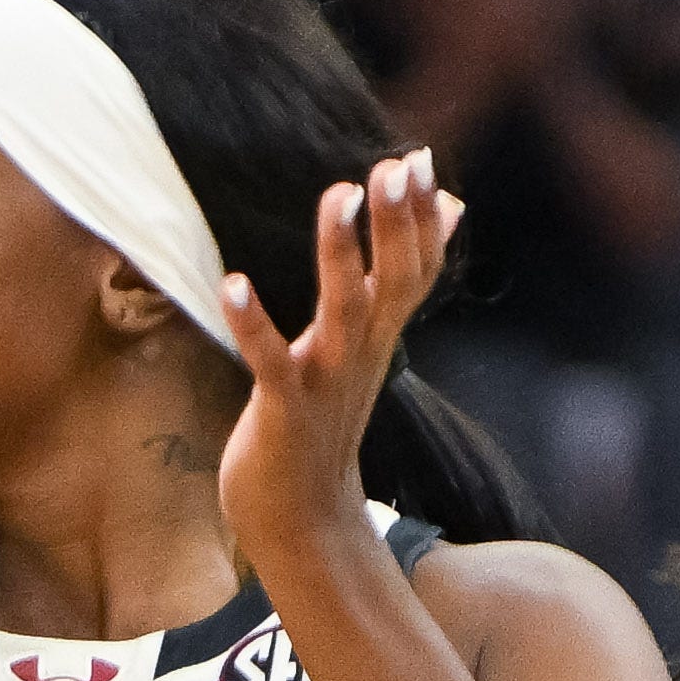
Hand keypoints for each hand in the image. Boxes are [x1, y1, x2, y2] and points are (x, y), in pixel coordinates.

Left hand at [216, 150, 458, 560]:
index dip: (420, 218)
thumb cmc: (323, 425)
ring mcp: (326, 383)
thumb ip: (393, 286)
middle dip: (395, 224)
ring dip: (339, 254)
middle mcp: (361, 355)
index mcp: (378, 339)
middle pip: (392, 281)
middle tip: (396, 166)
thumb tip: (447, 219)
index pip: (416, 270)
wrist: (305, 522)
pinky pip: (271, 364)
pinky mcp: (284, 413)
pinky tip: (232, 284)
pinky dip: (253, 326)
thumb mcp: (366, 351)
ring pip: (343, 311)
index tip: (419, 158)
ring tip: (337, 196)